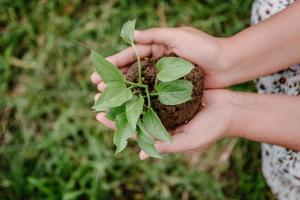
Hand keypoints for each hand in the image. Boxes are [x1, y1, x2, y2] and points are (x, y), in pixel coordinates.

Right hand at [90, 27, 229, 88]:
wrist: (228, 64)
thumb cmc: (205, 48)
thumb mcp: (180, 36)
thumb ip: (157, 35)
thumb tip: (134, 34)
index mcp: (158, 47)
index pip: (131, 54)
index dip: (114, 62)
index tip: (98, 70)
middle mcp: (159, 61)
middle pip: (131, 70)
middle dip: (114, 78)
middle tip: (97, 87)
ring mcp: (165, 76)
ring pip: (139, 83)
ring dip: (124, 90)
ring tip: (109, 98)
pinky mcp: (172, 88)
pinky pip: (152, 93)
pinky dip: (141, 98)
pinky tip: (130, 106)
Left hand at [93, 87, 234, 158]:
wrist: (230, 110)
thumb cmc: (212, 129)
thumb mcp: (190, 141)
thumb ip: (167, 146)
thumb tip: (141, 154)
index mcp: (161, 133)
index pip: (133, 130)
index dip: (116, 124)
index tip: (99, 116)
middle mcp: (160, 119)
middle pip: (132, 112)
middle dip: (115, 105)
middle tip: (97, 96)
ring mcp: (165, 104)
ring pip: (139, 98)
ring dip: (124, 91)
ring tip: (108, 83)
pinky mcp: (171, 91)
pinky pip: (152, 86)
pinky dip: (141, 81)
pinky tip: (130, 73)